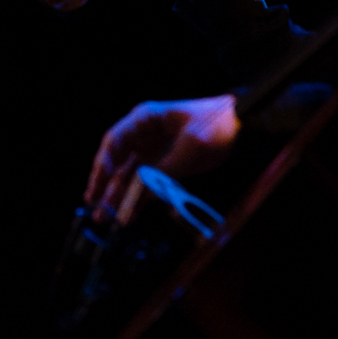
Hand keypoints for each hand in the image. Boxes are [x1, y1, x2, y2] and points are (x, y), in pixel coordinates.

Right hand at [84, 96, 238, 223]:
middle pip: (118, 161)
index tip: (97, 187)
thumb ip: (162, 173)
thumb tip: (137, 195)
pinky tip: (130, 214)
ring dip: (120, 196)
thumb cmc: (215, 127)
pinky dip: (139, 198)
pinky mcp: (167, 164)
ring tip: (107, 218)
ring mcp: (155, 150)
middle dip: (106, 186)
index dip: (103, 165)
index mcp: (145, 119)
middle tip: (94, 207)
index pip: (114, 142)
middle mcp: (144, 134)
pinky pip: (147, 183)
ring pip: (130, 175)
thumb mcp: (188, 150)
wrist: (243, 126)